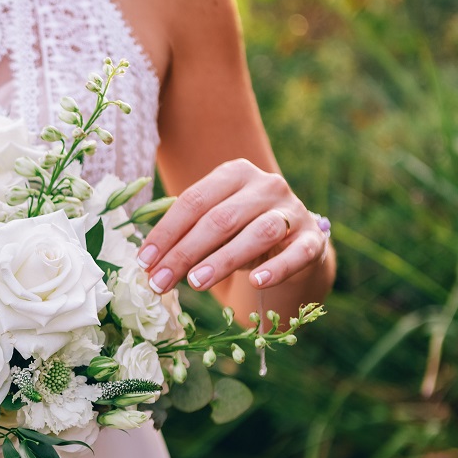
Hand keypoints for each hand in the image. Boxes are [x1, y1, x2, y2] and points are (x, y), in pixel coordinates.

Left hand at [136, 158, 327, 293]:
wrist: (293, 242)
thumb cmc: (240, 232)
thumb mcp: (212, 226)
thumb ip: (185, 236)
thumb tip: (149, 264)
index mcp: (234, 174)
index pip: (193, 201)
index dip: (166, 232)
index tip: (144, 261)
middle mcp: (266, 185)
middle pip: (220, 219)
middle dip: (185, 252)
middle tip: (160, 281)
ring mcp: (292, 210)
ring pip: (256, 233)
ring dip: (222, 260)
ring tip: (195, 283)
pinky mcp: (313, 238)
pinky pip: (297, 253)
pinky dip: (277, 268)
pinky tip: (256, 281)